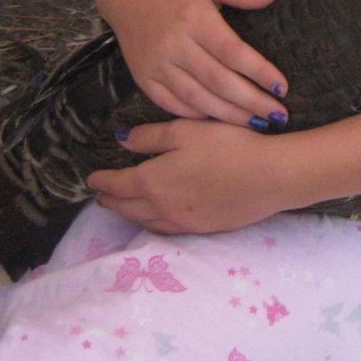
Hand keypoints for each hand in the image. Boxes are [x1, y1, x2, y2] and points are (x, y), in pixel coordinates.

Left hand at [88, 121, 292, 233]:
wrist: (269, 177)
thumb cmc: (228, 146)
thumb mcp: (187, 130)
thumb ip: (151, 137)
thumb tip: (123, 141)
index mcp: (153, 180)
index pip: (118, 184)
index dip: (103, 181)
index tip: (91, 179)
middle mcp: (162, 206)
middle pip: (127, 207)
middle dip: (111, 201)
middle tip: (101, 196)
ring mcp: (183, 221)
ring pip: (145, 222)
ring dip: (129, 215)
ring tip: (122, 208)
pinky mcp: (203, 228)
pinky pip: (167, 229)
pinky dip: (152, 224)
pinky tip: (156, 219)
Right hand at [96, 0, 289, 127]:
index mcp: (194, 19)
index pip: (232, 52)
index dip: (259, 72)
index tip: (282, 86)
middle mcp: (174, 45)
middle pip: (218, 81)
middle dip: (250, 101)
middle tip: (278, 115)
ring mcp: (156, 65)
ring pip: (196, 98)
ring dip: (228, 115)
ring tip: (255, 123)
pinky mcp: (143, 78)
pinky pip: (171, 104)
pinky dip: (196, 115)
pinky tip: (219, 121)